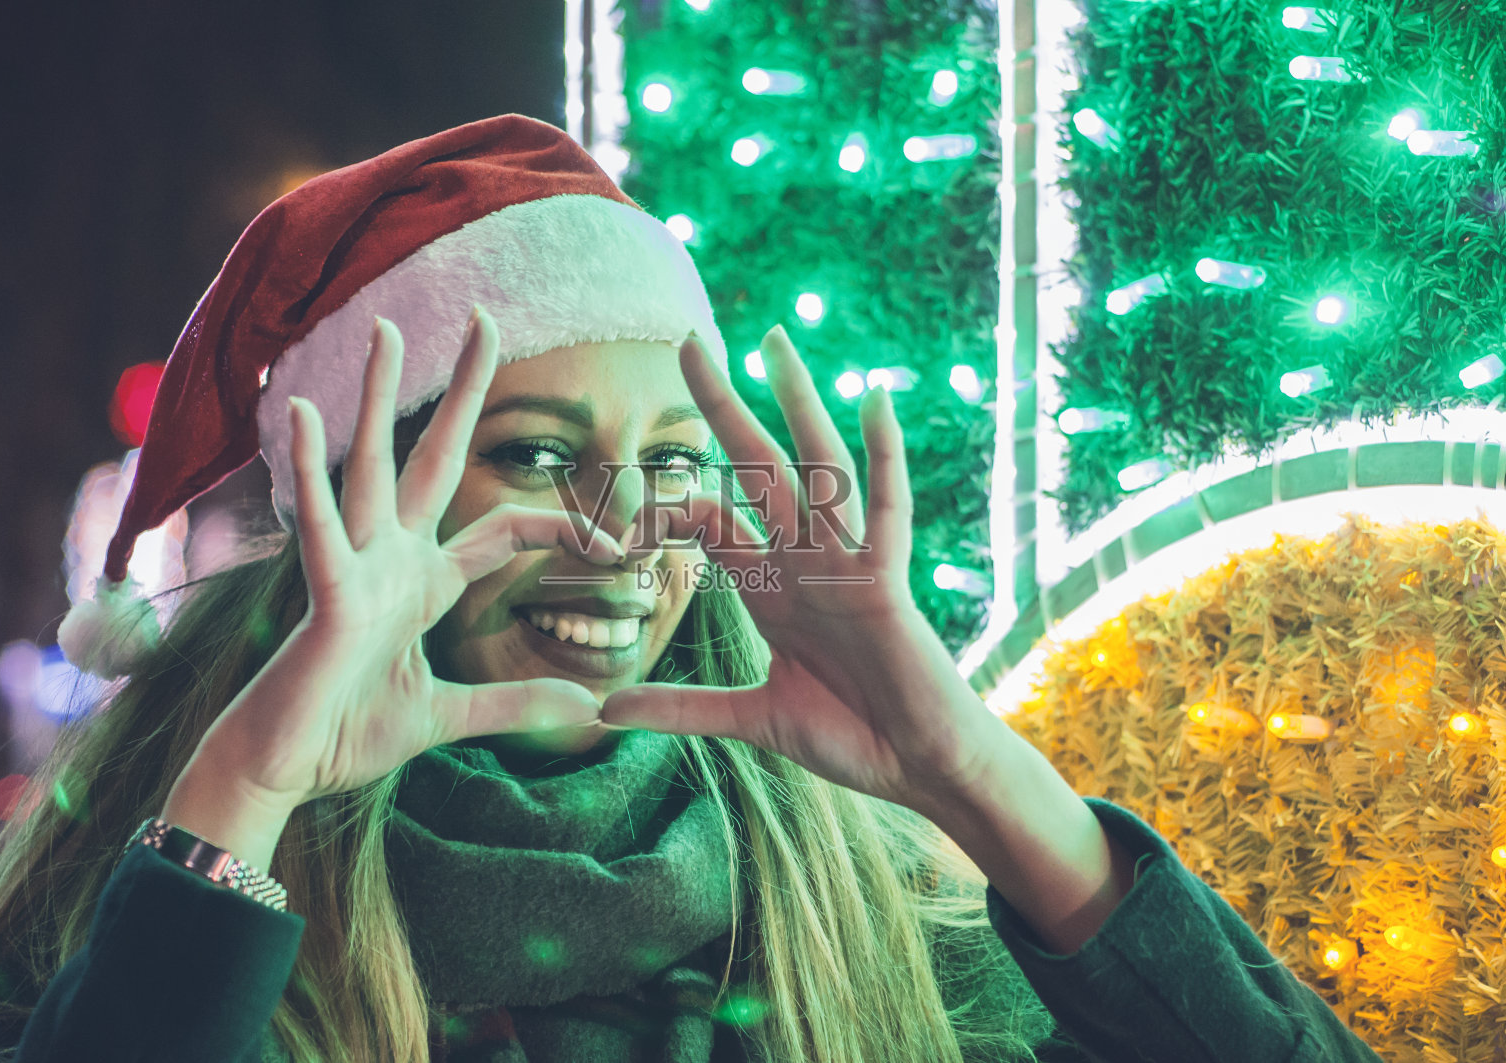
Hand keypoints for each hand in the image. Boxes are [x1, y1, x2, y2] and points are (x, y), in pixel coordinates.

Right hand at [192, 310, 625, 808]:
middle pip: (434, 458)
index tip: (621, 540)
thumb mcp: (452, 716)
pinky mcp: (326, 596)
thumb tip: (588, 706)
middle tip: (484, 320)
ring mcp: (358, 569)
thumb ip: (516, 702)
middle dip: (462, 393)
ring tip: (387, 330)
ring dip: (382, 398)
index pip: (504, 529)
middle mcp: (392, 559)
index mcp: (423, 582)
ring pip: (374, 467)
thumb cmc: (351, 734)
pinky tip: (304, 413)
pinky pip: (321, 526)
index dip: (563, 527)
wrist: (286, 771)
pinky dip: (311, 472)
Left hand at [599, 325, 998, 817]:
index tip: (616, 521)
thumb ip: (680, 708)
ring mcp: (845, 564)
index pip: (708, 523)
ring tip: (775, 341)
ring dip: (794, 404)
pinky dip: (884, 457)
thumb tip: (603, 712)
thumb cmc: (849, 738)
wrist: (915, 767)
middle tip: (689, 343)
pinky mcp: (885, 581)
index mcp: (770, 589)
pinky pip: (886, 509)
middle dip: (723, 407)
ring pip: (815, 468)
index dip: (664, 510)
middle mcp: (803, 561)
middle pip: (755, 468)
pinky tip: (875, 399)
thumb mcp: (750, 720)